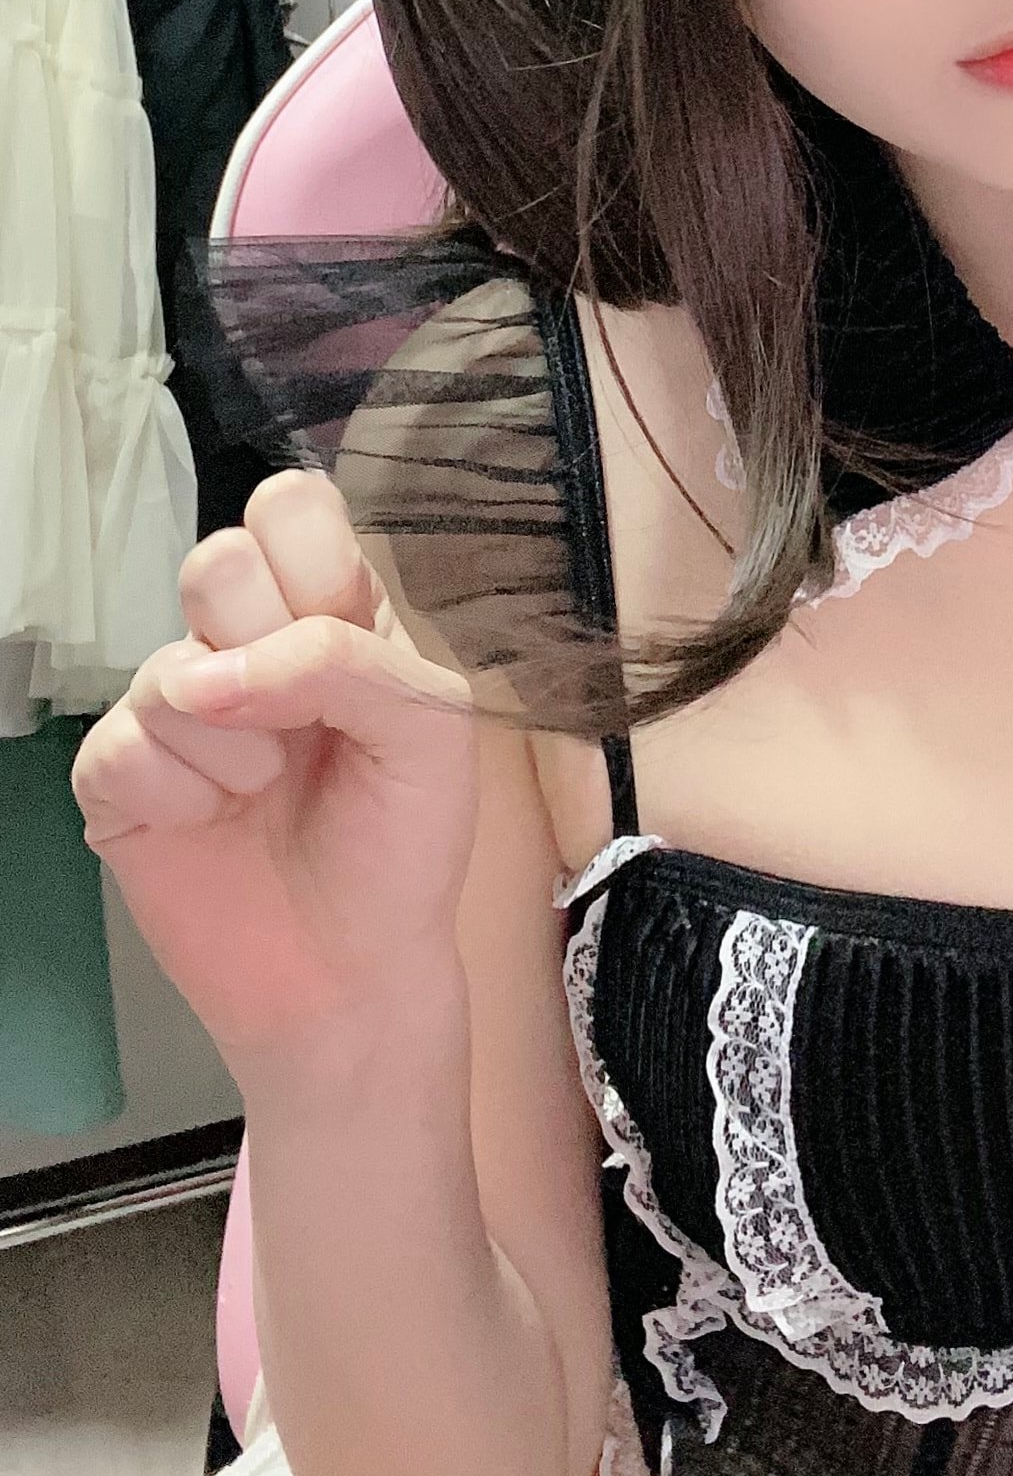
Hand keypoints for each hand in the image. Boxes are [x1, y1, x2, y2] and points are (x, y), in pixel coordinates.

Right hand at [71, 472, 478, 1081]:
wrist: (352, 972)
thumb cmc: (405, 838)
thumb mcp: (429, 728)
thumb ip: (345, 660)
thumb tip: (210, 672)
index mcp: (330, 609)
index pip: (290, 504)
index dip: (309, 561)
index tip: (342, 632)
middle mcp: (246, 640)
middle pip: (215, 560)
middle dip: (267, 647)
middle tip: (304, 724)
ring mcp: (174, 703)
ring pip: (164, 663)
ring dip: (236, 746)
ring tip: (268, 792)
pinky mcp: (118, 776)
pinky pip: (121, 746)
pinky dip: (181, 797)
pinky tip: (212, 825)